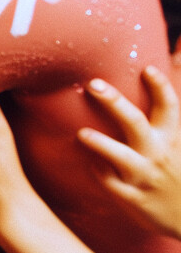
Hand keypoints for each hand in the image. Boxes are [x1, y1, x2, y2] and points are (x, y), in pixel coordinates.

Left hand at [77, 66, 180, 238]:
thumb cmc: (179, 170)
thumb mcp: (180, 139)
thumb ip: (172, 103)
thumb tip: (177, 54)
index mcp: (172, 137)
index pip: (169, 106)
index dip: (160, 86)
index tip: (145, 68)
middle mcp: (158, 154)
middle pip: (136, 123)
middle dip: (115, 103)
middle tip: (92, 84)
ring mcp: (145, 177)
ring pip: (121, 157)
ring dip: (101, 144)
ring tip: (82, 133)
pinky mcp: (132, 198)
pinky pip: (112, 185)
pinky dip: (99, 173)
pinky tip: (86, 162)